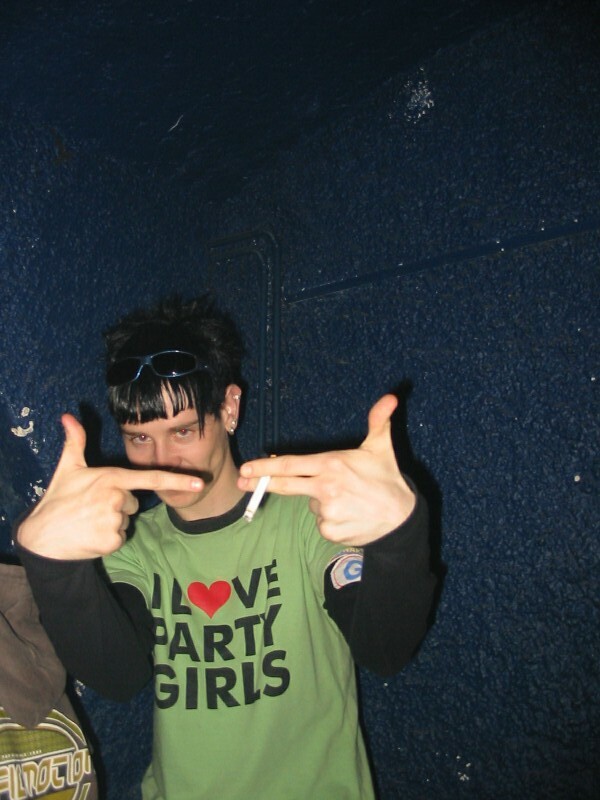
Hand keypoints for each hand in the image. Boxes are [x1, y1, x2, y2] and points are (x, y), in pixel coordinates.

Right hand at [17, 414, 203, 559]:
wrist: (41, 537)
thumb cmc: (57, 499)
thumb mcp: (67, 468)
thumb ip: (75, 441)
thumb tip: (68, 416)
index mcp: (111, 478)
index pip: (151, 479)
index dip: (177, 480)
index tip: (199, 482)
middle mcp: (116, 498)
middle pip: (134, 502)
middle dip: (119, 505)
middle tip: (93, 506)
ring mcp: (114, 521)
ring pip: (127, 520)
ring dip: (113, 522)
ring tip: (89, 520)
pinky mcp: (112, 541)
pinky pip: (121, 537)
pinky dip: (109, 538)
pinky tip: (91, 534)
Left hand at [238, 394, 414, 545]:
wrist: (402, 519)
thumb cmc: (388, 479)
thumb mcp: (381, 447)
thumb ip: (379, 420)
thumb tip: (390, 396)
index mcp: (331, 465)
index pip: (290, 465)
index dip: (265, 467)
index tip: (246, 468)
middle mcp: (325, 488)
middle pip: (286, 486)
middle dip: (261, 483)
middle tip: (243, 481)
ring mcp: (326, 512)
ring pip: (310, 503)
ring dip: (320, 500)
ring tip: (346, 497)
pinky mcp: (330, 531)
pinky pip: (320, 522)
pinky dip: (329, 518)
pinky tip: (347, 513)